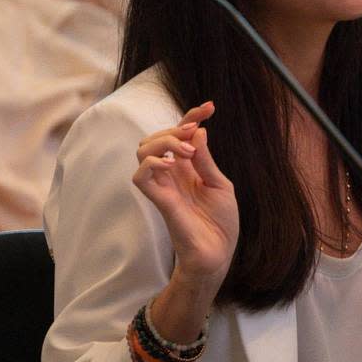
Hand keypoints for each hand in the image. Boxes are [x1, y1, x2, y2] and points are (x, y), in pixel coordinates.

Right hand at [132, 102, 238, 287]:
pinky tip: (172, 165)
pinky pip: (140, 176)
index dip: (191, 116)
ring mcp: (164, 186)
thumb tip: (198, 130)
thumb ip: (206, 160)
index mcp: (188, 168)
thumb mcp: (219, 185)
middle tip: (194, 132)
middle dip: (175, 127)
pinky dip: (152, 163)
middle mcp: (172, 174)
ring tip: (186, 151)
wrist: (218, 255)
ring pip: (143, 150)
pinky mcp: (159, 201)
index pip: (181, 134)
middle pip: (157, 137)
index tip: (210, 106)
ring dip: (164, 142)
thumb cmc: (220, 223)